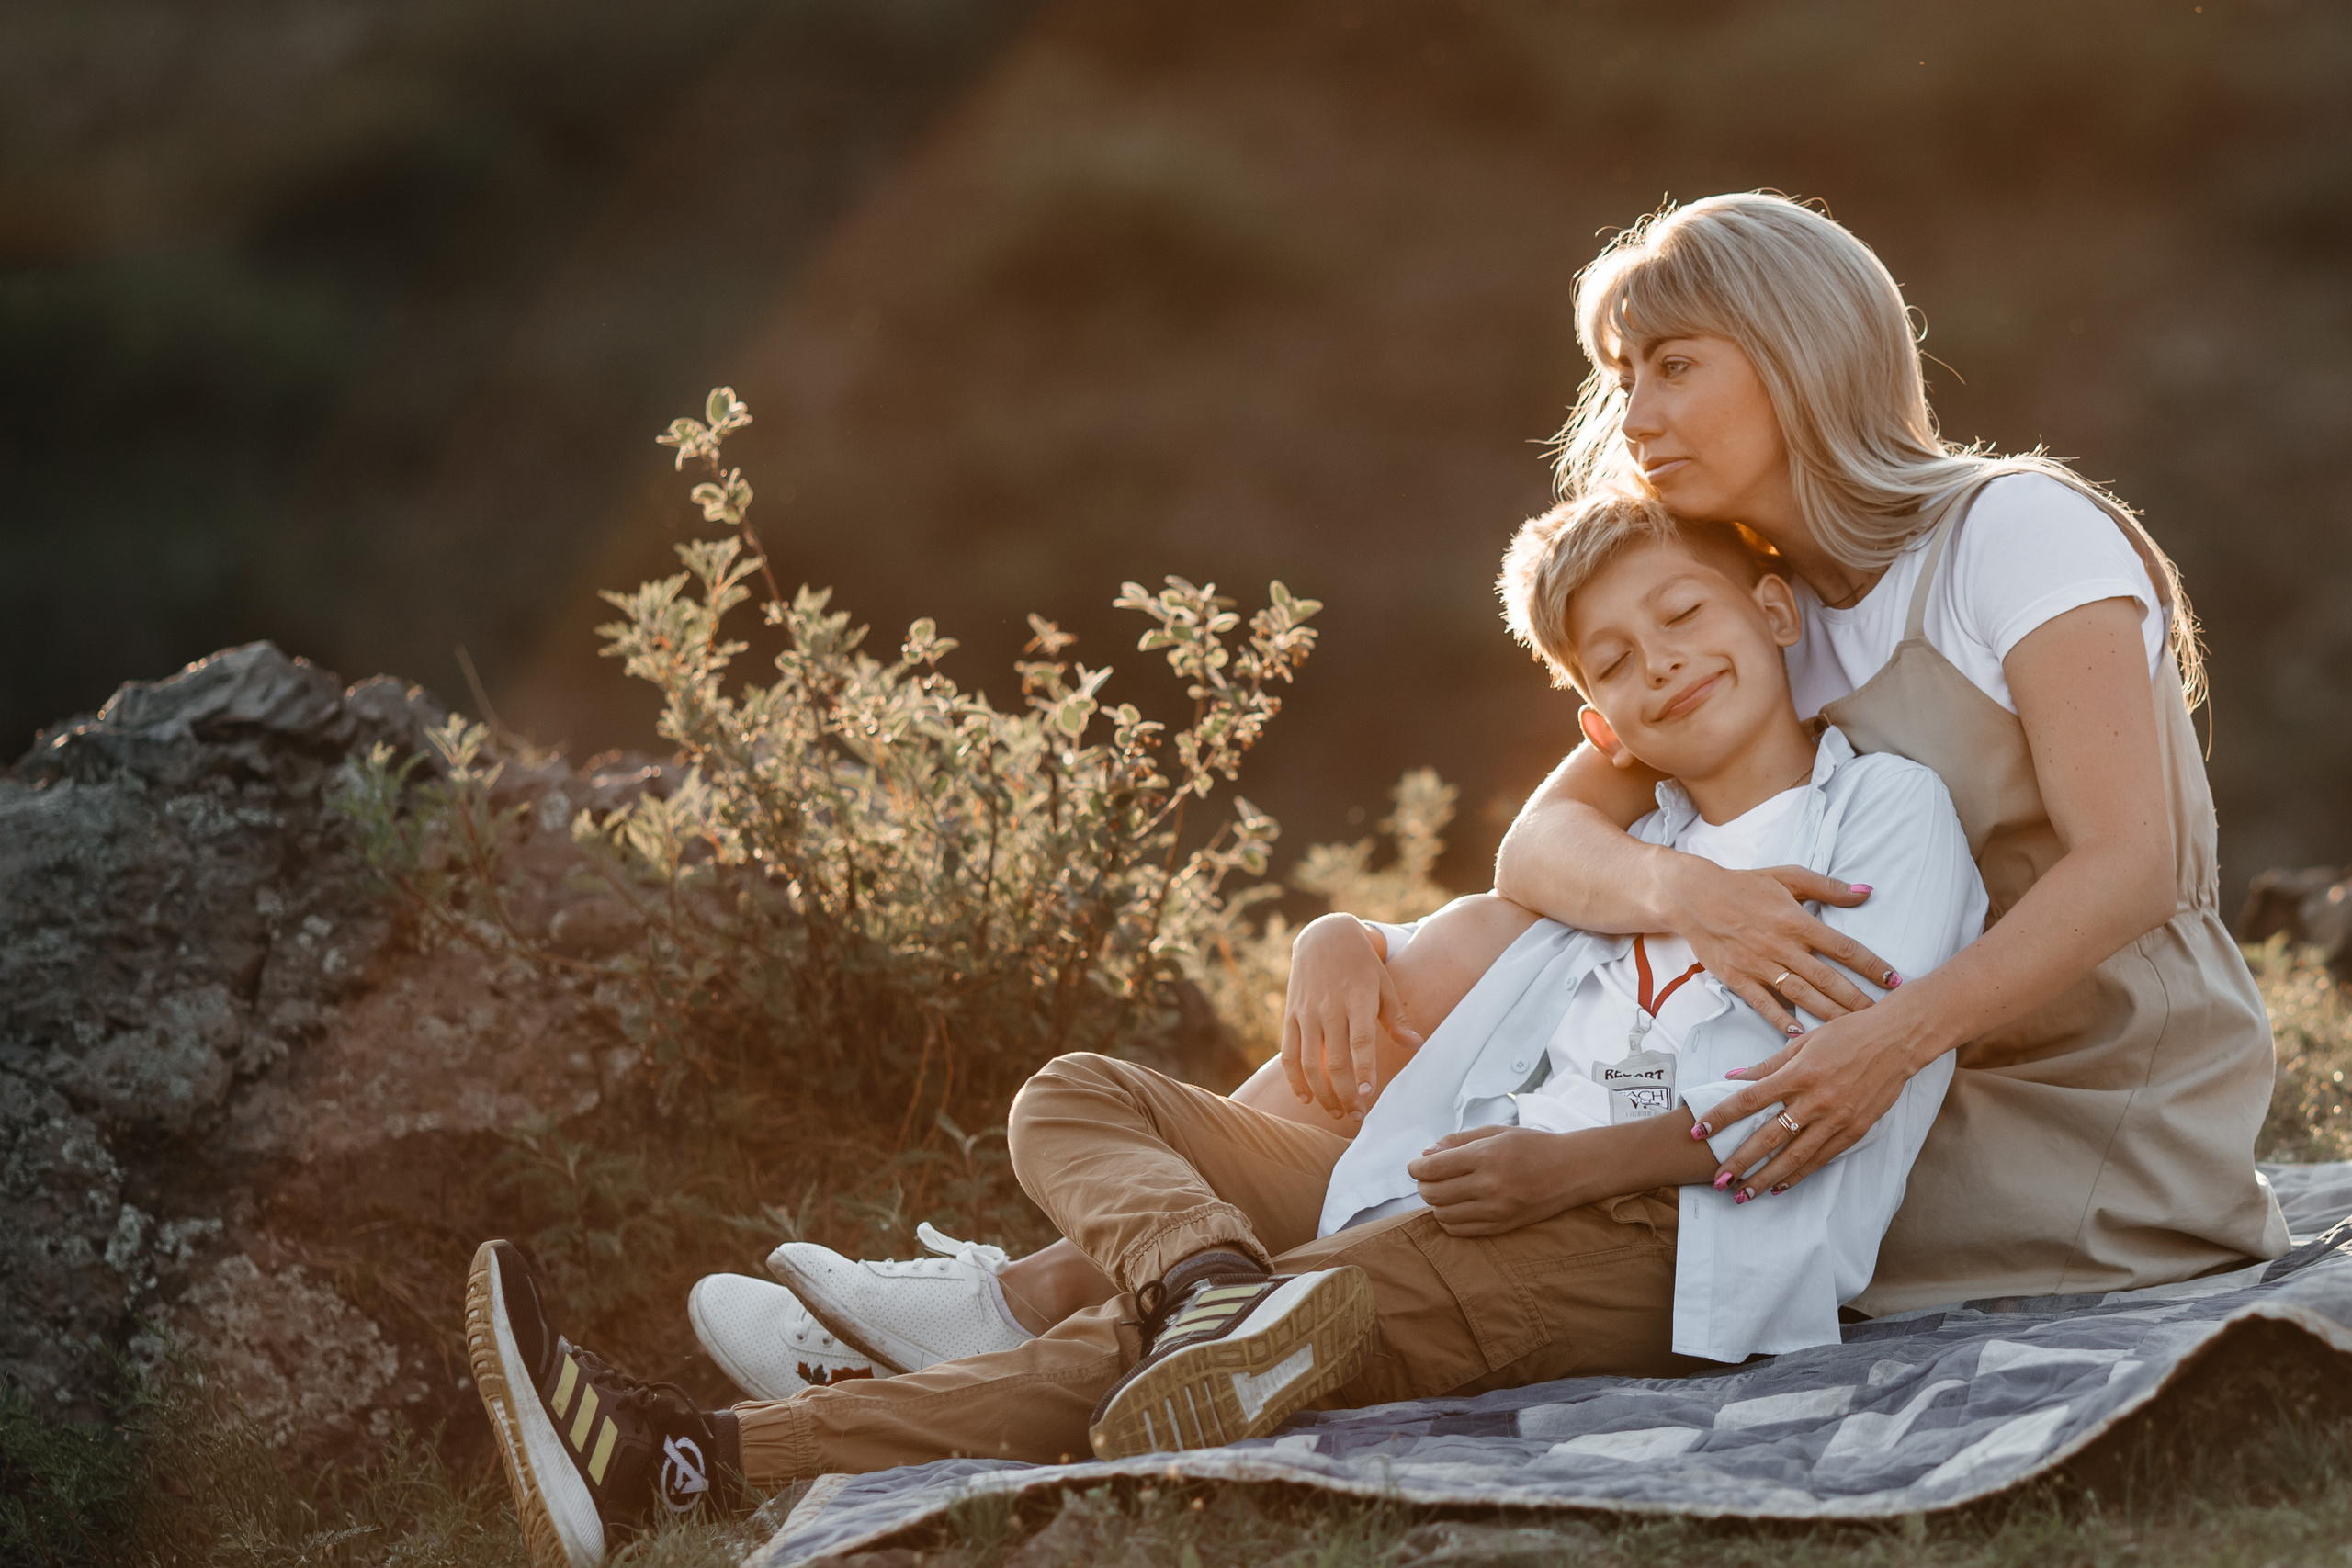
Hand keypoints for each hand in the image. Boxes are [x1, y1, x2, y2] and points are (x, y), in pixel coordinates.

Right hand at [1281, 915, 1421, 1119]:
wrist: (1325, 937)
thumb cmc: (1363, 966)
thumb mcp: (1384, 985)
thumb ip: (1397, 1019)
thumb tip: (1416, 1045)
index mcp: (1357, 1000)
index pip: (1360, 1042)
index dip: (1363, 1070)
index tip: (1368, 1095)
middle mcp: (1329, 1008)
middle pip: (1335, 1060)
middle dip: (1345, 1094)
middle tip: (1356, 1116)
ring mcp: (1307, 1013)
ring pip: (1309, 1062)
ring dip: (1322, 1093)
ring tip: (1336, 1112)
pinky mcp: (1291, 1016)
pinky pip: (1289, 1053)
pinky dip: (1295, 1079)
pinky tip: (1307, 1097)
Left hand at [1406, 1125, 1581, 1234]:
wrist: (1572, 1170)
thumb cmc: (1533, 1146)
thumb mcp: (1495, 1132)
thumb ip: (1458, 1141)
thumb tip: (1426, 1153)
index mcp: (1486, 1156)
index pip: (1433, 1168)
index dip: (1416, 1168)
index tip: (1415, 1166)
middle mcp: (1490, 1185)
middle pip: (1433, 1194)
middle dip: (1423, 1185)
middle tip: (1428, 1178)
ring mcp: (1497, 1210)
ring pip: (1443, 1215)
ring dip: (1436, 1203)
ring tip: (1444, 1191)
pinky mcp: (1502, 1227)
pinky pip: (1460, 1230)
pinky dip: (1449, 1220)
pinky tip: (1455, 1207)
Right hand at [1659, 856, 1896, 1035]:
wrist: (1694, 896)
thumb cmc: (1744, 885)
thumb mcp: (1788, 876)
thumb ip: (1828, 887)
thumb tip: (1865, 891)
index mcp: (1796, 921)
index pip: (1843, 948)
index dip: (1871, 965)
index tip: (1893, 981)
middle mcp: (1781, 946)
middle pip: (1827, 978)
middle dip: (1857, 999)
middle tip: (1882, 1016)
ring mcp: (1759, 965)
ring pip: (1802, 994)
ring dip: (1829, 1013)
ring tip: (1853, 1029)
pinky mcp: (1738, 978)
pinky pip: (1764, 1003)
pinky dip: (1781, 1019)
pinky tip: (1800, 1035)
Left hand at [1696, 1000, 1928, 1198]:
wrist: (1897, 1041)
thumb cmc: (1848, 1035)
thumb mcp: (1803, 1043)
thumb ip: (1767, 1065)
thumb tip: (1732, 1078)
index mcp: (1798, 1073)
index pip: (1749, 1100)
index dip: (1721, 1117)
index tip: (1698, 1132)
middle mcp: (1815, 1099)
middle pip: (1769, 1136)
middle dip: (1740, 1161)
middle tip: (1718, 1181)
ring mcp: (1837, 1118)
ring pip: (1795, 1156)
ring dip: (1766, 1178)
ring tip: (1743, 1195)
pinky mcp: (1855, 1130)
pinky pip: (1821, 1158)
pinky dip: (1799, 1174)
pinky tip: (1780, 1185)